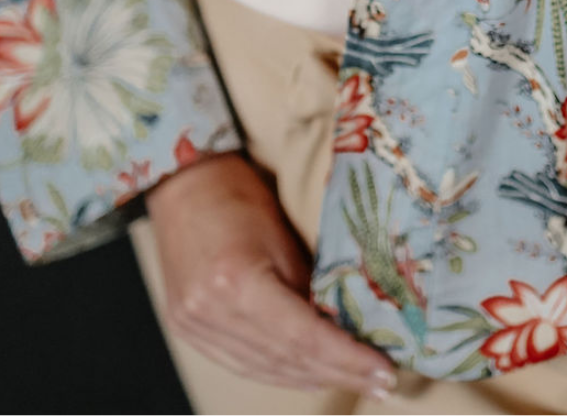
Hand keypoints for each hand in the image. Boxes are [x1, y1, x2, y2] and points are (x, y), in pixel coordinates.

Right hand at [143, 151, 396, 399]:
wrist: (183, 185)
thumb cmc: (237, 195)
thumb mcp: (283, 234)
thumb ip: (310, 284)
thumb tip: (346, 323)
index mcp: (236, 281)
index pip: (303, 337)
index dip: (346, 359)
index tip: (383, 371)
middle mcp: (210, 312)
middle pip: (285, 359)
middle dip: (337, 374)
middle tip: (380, 382)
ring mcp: (194, 325)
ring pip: (264, 369)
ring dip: (312, 378)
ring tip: (353, 378)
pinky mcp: (189, 329)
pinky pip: (242, 363)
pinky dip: (278, 371)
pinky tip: (309, 374)